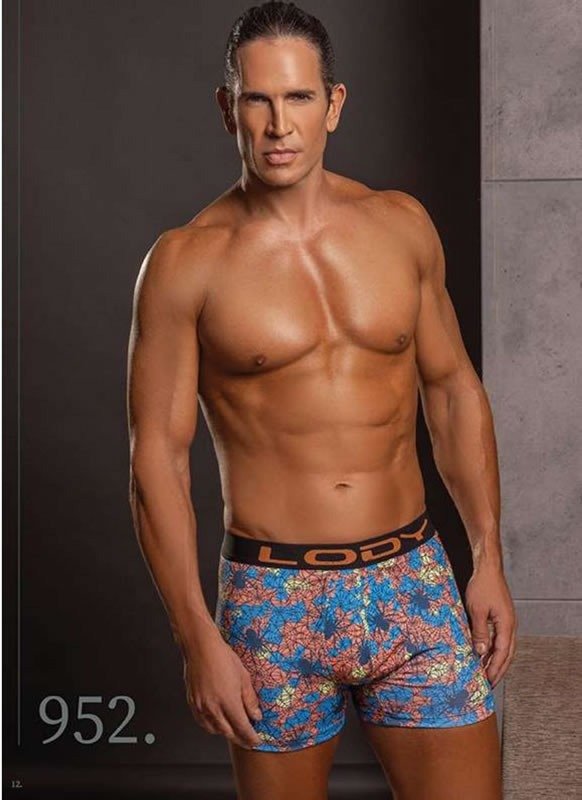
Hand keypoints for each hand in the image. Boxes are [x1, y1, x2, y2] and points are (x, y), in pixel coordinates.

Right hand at [182, 627, 262, 748]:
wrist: (200, 648)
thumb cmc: (223, 657)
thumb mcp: (243, 676)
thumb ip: (250, 699)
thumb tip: (256, 715)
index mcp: (228, 702)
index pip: (242, 728)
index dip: (251, 738)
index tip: (257, 742)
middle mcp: (213, 708)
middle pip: (229, 733)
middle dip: (240, 739)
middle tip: (248, 741)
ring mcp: (201, 707)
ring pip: (215, 730)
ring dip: (226, 734)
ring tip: (234, 732)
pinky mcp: (192, 703)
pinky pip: (202, 723)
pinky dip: (212, 727)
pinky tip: (217, 724)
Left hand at [465, 562, 517, 687]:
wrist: (487, 569)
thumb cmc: (482, 586)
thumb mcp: (477, 611)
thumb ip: (479, 633)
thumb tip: (480, 652)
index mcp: (507, 625)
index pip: (502, 654)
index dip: (495, 669)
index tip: (487, 681)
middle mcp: (510, 625)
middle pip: (507, 654)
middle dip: (498, 670)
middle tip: (489, 684)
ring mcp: (507, 621)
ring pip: (504, 647)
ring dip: (496, 661)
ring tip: (486, 673)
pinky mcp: (501, 617)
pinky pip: (500, 638)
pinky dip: (493, 649)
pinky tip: (484, 654)